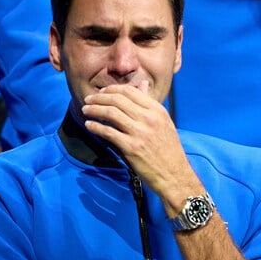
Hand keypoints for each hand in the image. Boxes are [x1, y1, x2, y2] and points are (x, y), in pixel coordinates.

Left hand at [81, 82, 198, 198]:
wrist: (174, 174)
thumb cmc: (169, 150)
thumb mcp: (164, 123)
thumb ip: (150, 105)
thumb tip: (142, 85)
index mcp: (157, 111)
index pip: (130, 91)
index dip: (112, 89)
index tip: (102, 92)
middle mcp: (149, 119)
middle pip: (117, 99)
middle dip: (99, 98)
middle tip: (89, 100)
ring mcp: (140, 133)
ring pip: (110, 113)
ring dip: (94, 110)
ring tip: (86, 110)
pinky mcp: (131, 147)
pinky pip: (108, 132)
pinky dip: (95, 127)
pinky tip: (89, 126)